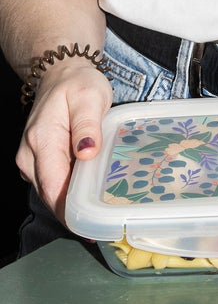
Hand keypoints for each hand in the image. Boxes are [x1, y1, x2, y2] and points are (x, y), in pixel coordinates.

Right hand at [16, 60, 113, 223]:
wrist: (61, 74)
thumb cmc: (78, 85)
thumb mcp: (90, 98)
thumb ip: (88, 126)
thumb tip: (86, 153)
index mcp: (42, 140)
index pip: (52, 185)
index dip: (69, 210)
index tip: (90, 228)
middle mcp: (29, 154)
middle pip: (49, 194)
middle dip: (72, 214)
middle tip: (102, 229)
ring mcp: (30, 159)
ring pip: (48, 191)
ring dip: (70, 206)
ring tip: (98, 217)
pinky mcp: (36, 161)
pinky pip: (51, 183)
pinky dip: (66, 194)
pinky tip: (87, 199)